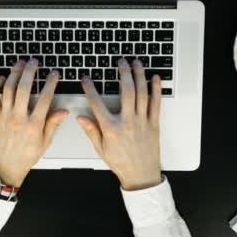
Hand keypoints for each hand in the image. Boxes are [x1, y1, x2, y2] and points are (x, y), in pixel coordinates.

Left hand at [0, 59, 68, 186]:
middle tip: (34, 62)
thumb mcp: (45, 142)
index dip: (50, 83)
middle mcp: (19, 118)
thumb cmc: (25, 156)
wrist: (6, 167)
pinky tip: (3, 78)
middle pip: (24, 88)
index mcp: (34, 125)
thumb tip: (64, 111)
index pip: (45, 98)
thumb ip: (53, 124)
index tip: (54, 74)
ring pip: (9, 89)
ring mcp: (6, 116)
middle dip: (30, 72)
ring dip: (15, 74)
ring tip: (20, 64)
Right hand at [77, 58, 162, 190]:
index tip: (86, 79)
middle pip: (126, 90)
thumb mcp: (101, 148)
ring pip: (142, 93)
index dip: (90, 89)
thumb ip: (91, 130)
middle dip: (123, 72)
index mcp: (111, 128)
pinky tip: (155, 78)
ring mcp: (142, 121)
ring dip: (139, 75)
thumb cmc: (121, 163)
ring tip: (136, 63)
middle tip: (120, 61)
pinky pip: (156, 103)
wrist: (141, 175)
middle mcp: (127, 122)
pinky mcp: (153, 123)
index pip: (97, 103)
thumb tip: (80, 117)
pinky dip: (156, 89)